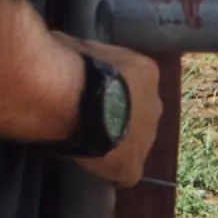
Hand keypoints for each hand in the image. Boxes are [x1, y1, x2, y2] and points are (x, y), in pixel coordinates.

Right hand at [75, 40, 162, 190]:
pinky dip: (110, 174)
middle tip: (89, 121)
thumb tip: (62, 43)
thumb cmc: (70, 65)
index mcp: (146, 73)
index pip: (133, 86)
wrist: (70, 98)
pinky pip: (125, 173)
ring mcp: (147, 137)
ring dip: (116, 145)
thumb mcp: (75, 46)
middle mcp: (155, 104)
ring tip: (88, 145)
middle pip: (138, 115)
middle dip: (118, 118)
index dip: (111, 94)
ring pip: (135, 144)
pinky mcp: (133, 165)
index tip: (91, 98)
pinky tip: (92, 169)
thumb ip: (78, 50)